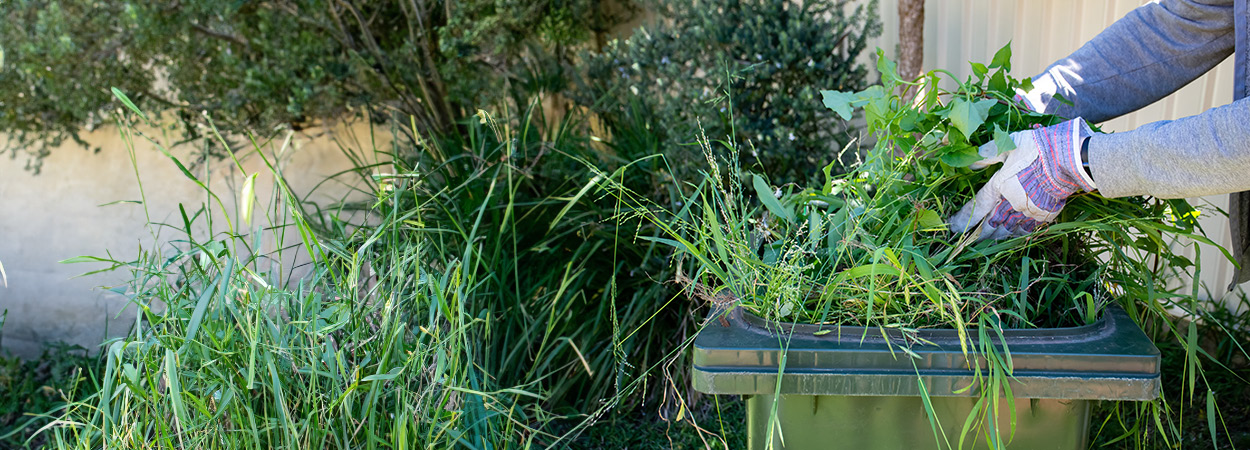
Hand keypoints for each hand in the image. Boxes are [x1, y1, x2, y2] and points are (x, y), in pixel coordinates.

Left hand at [948, 118, 1095, 239]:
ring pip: (1007, 231)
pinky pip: (1026, 231)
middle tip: (967, 240)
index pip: (976, 207)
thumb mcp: (1008, 145)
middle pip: (990, 225)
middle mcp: (1011, 203)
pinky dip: (1016, 235)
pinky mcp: (1045, 215)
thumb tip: (970, 163)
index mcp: (999, 186)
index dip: (963, 219)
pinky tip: (1011, 236)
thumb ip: (987, 155)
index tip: (953, 227)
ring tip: (987, 240)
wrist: (1069, 158)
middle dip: (977, 233)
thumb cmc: (1037, 148)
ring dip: (995, 236)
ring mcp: (1029, 211)